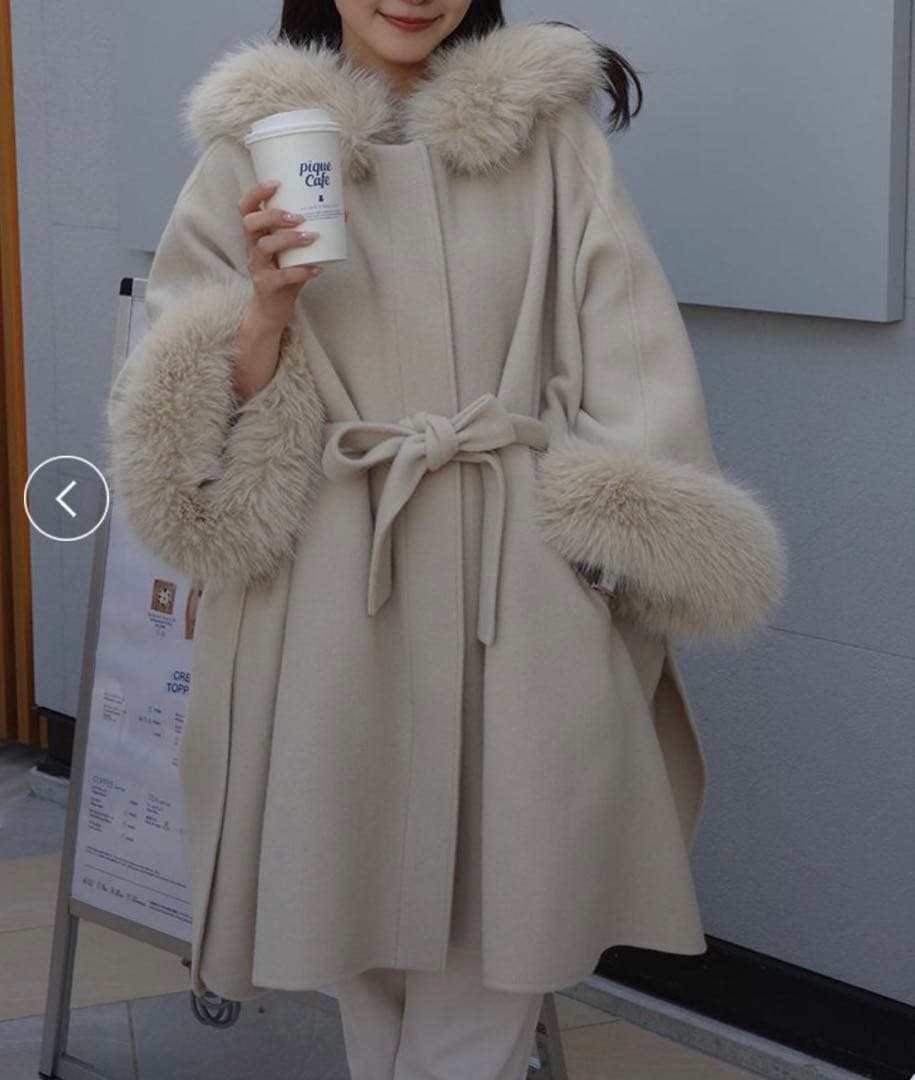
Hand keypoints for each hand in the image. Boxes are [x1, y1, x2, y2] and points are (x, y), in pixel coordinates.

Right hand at [233, 182, 348, 398]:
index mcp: (256, 234)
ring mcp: (257, 267)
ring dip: (289, 239)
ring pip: (264, 246)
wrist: (273, 309)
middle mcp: (251, 248)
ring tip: (311, 237)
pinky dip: (300, 271)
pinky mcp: (267, 286)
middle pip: (250, 223)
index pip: (246, 207)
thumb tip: (343, 211)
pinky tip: (316, 269)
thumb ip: (311, 230)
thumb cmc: (284, 272)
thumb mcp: (294, 250)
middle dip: (274, 215)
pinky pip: (281, 277)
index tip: (276, 183)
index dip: (257, 192)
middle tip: (299, 217)